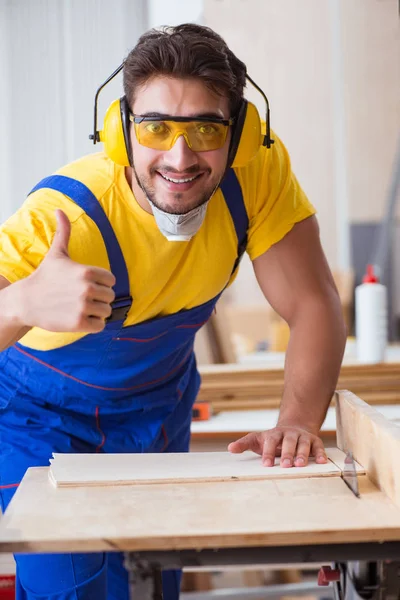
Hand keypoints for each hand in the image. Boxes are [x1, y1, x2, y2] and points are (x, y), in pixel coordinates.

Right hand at [19, 210, 115, 332]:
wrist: (25, 301)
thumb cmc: (44, 277)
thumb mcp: (56, 253)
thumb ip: (64, 232)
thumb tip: (59, 210)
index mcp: (86, 271)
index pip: (111, 280)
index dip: (101, 284)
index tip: (86, 285)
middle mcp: (87, 288)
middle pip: (110, 297)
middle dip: (99, 298)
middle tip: (81, 298)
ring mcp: (83, 306)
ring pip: (106, 312)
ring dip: (96, 312)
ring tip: (80, 308)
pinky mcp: (79, 323)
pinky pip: (100, 326)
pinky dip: (94, 324)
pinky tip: (80, 318)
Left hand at [228, 425, 326, 466]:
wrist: (293, 428)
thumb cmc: (272, 439)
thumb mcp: (257, 440)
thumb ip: (244, 444)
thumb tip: (230, 448)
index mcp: (274, 433)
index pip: (270, 441)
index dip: (268, 452)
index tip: (266, 464)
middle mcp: (289, 434)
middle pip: (288, 442)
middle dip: (286, 453)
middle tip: (285, 465)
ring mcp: (303, 437)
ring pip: (303, 444)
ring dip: (302, 454)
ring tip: (300, 465)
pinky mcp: (315, 441)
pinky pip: (319, 447)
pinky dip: (321, 454)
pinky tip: (322, 462)